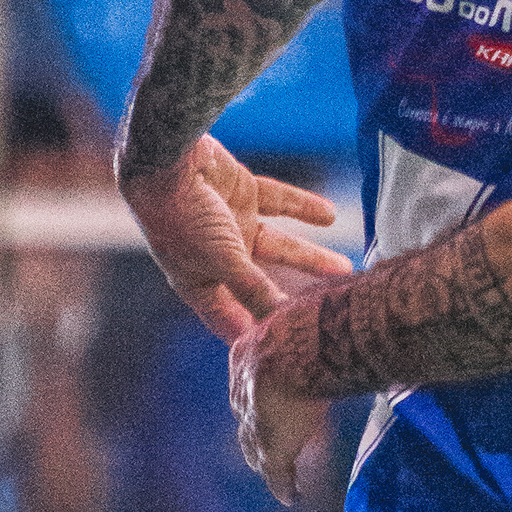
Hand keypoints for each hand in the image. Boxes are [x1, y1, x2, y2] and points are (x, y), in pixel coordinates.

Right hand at [120, 134, 351, 341]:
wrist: (167, 157)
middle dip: (293, 296)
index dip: (253, 335)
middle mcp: (215, 256)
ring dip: (310, 255)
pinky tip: (330, 216)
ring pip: (278, 245)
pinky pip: (280, 203)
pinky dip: (304, 207)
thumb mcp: (222, 260)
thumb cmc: (183, 217)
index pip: (229, 317)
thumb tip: (281, 321)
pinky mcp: (243, 192)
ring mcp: (230, 224)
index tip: (282, 354)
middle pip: (262, 283)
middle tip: (326, 312)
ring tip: (345, 268)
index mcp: (197, 280)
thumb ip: (253, 289)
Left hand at [229, 314, 329, 507]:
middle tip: (267, 442)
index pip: (248, 376)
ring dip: (268, 460)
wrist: (312, 340)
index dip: (259, 391)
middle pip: (246, 413)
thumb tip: (345, 280)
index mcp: (249, 348)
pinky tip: (290, 496)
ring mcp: (256, 416)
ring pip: (257, 445)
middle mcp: (245, 384)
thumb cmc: (321, 313)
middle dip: (256, 428)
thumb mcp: (313, 303)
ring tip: (278, 475)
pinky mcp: (274, 443)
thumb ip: (322, 303)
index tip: (269, 398)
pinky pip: (277, 471)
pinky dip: (283, 485)